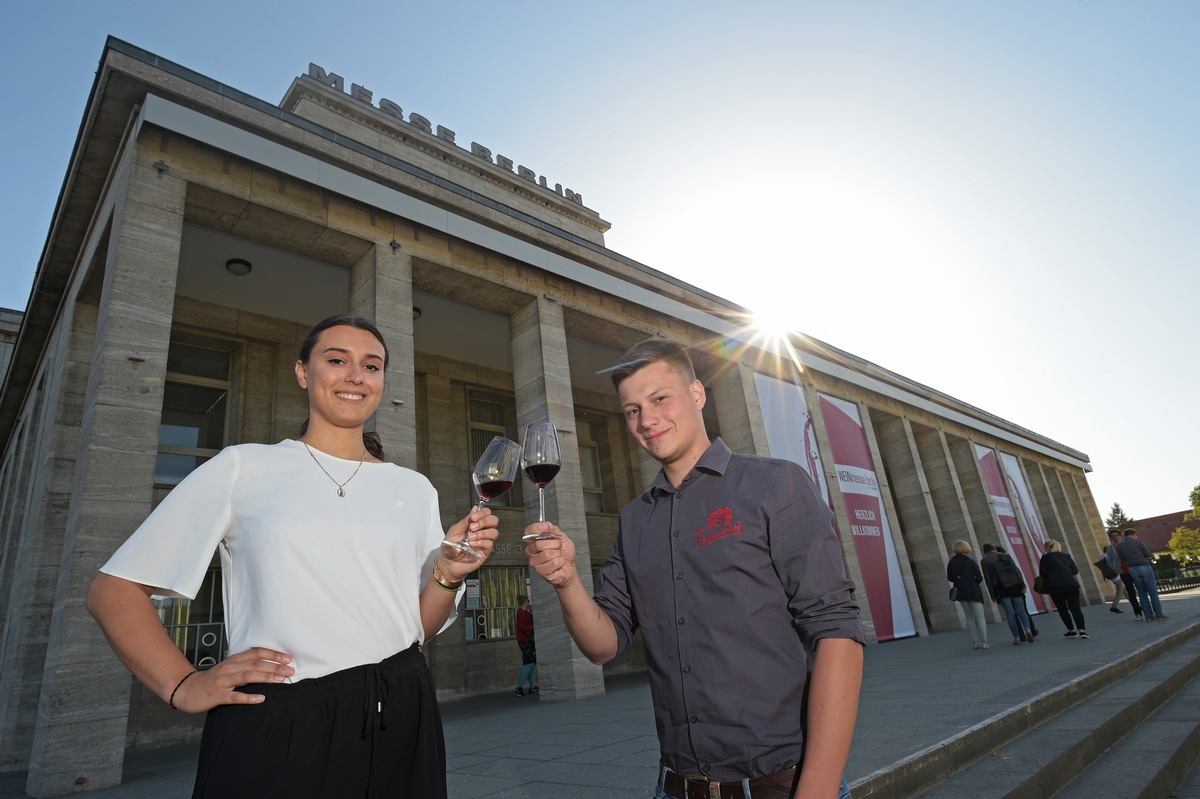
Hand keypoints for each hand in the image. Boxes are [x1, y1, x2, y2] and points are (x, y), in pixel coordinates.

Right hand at [169, 647, 294, 712]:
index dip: (273, 654)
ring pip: (247, 676)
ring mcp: (223, 682)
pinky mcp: (217, 696)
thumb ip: (246, 665)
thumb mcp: (229, 668)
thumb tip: (271, 665)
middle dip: (274, 667)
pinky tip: (261, 699)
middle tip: (291, 671)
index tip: (288, 659)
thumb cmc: (213, 680)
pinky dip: (248, 697)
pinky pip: (235, 697)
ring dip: (265, 677)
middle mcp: (229, 668)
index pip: (256, 653)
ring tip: (281, 680)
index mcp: (234, 660)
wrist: (187, 690)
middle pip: (255, 664)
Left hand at [440, 506, 499, 578]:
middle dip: (485, 521)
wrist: (447, 563)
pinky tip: (472, 544)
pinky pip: (489, 544)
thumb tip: (475, 508)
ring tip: (470, 537)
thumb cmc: (450, 547)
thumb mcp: (455, 530)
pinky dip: (481, 542)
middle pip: (494, 520)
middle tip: (473, 527)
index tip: (473, 517)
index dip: (482, 513)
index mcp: (475, 524)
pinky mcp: (485, 552)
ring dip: (482, 533)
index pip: (486, 513)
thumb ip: (466, 520)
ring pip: (494, 532)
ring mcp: (484, 542)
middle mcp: (482, 531)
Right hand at [523, 523, 578, 587]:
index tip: (545, 528)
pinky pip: (553, 563)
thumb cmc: (564, 553)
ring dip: (558, 554)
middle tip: (558, 547)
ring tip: (558, 556)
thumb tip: (546, 525)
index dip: (537, 528)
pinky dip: (560, 562)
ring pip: (547, 554)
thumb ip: (554, 530)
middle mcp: (532, 550)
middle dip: (554, 544)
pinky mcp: (540, 571)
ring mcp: (534, 561)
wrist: (569, 567)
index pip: (529, 531)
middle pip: (539, 543)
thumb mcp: (562, 537)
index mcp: (535, 540)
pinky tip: (558, 563)